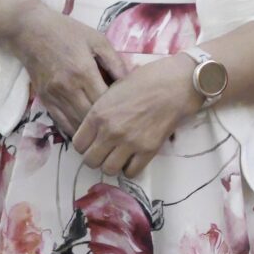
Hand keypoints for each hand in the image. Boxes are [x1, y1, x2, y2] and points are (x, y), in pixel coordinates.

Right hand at [12, 0, 125, 138]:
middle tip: (121, 125)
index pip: (106, 103)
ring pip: (77, 126)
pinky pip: (62, 124)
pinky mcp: (45, 101)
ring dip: (92, 132)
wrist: (29, 30)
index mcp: (84, 72)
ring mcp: (54, 97)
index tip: (129, 110)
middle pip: (92, 119)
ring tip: (107, 133)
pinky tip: (88, 132)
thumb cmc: (67, 32)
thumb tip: (133, 83)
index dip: (120, 110)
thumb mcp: (97, 40)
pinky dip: (76, 130)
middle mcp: (68, 88)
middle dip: (107, 125)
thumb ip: (116, 62)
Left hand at [70, 57, 198, 178]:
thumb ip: (100, 111)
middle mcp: (110, 131)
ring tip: (118, 157)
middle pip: (90, 161)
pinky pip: (131, 172)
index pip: (78, 144)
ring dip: (112, 165)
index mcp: (98, 114)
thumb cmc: (144, 81)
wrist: (175, 85)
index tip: (92, 143)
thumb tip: (93, 128)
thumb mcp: (113, 90)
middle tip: (104, 152)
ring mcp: (129, 143)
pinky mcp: (148, 151)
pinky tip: (133, 158)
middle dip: (96, 158)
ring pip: (108, 170)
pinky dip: (130, 168)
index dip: (84, 145)